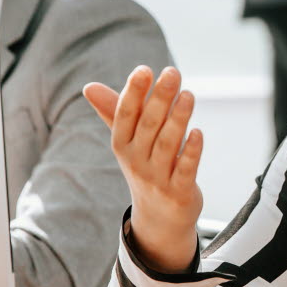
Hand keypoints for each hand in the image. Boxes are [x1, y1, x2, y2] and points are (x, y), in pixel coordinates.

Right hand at [84, 66, 203, 272]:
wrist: (158, 217)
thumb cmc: (146, 167)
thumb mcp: (129, 142)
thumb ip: (116, 111)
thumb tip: (88, 86)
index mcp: (122, 144)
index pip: (125, 115)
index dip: (134, 93)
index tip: (144, 69)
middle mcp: (136, 161)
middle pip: (148, 126)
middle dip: (159, 98)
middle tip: (172, 72)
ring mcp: (157, 178)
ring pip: (167, 145)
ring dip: (178, 119)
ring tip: (188, 95)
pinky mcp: (178, 192)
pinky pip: (185, 170)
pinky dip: (191, 152)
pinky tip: (198, 133)